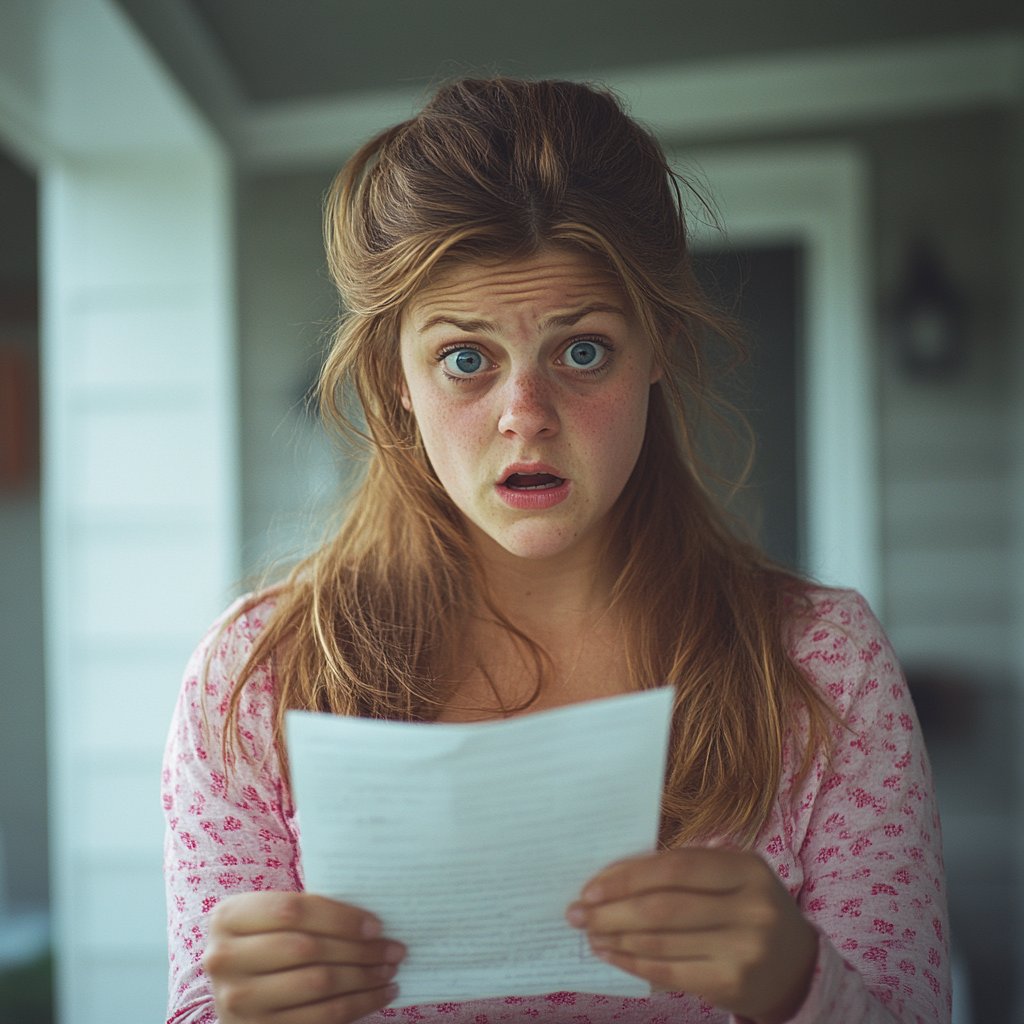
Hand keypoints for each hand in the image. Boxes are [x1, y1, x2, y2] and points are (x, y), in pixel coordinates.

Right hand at [204, 891, 404, 1023]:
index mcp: (229, 917)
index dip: (340, 917)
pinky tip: (381, 994)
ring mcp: (237, 1000)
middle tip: (394, 949)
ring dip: (364, 978)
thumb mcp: (271, 918)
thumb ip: (308, 912)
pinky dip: (358, 1005)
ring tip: (389, 969)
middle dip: (359, 949)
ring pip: (318, 984)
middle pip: (307, 948)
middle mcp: (224, 959)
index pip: (293, 910)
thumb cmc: (268, 940)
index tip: (376, 925)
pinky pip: (321, 1017)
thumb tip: (372, 921)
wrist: (237, 988)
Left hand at [566, 848, 817, 1023]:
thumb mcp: (731, 878)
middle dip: (612, 910)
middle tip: (577, 912)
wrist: (796, 965)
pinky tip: (613, 954)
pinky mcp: (733, 983)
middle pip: (663, 907)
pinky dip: (634, 962)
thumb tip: (612, 877)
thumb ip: (684, 871)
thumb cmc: (747, 908)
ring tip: (590, 932)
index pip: (673, 867)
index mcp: (746, 868)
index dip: (627, 876)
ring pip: (662, 941)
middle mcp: (751, 906)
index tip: (591, 886)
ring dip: (617, 936)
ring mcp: (745, 948)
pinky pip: (670, 971)